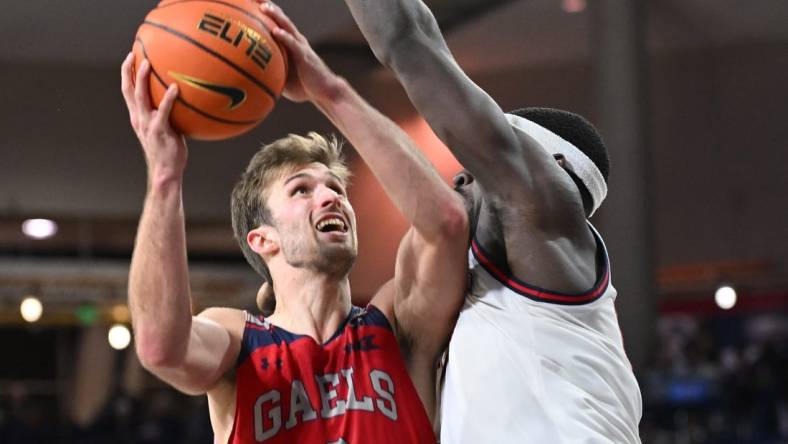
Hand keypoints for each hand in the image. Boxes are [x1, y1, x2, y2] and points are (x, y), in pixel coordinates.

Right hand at [120, 52, 187, 184]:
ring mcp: (147, 125)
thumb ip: (168, 115)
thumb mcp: (166, 129)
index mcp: (138, 118)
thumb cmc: (169, 151)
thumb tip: (183, 102)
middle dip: (129, 71)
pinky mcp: (159, 131)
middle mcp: (138, 119)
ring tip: (147, 64)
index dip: (126, 75)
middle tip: (134, 54)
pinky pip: (163, 111)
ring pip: (141, 97)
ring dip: (142, 79)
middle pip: (128, 90)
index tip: (130, 58)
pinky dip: (168, 98)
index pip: (127, 92)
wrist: (166, 172)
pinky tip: (176, 88)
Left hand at [259, 1, 341, 102]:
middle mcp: (295, 40)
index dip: (264, 12)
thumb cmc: (304, 87)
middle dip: (267, 6)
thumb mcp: (282, 79)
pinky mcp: (305, 56)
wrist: (325, 92)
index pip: (275, 23)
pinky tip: (276, 32)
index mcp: (289, 43)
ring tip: (264, 7)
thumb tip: (250, 77)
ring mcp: (300, 46)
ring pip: (287, 27)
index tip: (249, 2)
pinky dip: (285, 37)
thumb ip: (269, 73)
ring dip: (276, 16)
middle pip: (280, 19)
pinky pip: (293, 44)